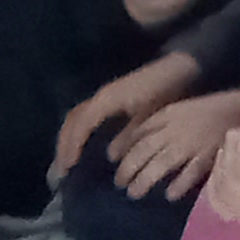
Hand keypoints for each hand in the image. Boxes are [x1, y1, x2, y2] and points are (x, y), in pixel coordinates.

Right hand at [48, 54, 195, 182]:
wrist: (179, 69)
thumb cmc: (165, 93)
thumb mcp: (148, 119)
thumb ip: (128, 137)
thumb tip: (109, 157)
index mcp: (106, 101)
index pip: (80, 125)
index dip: (72, 146)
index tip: (67, 168)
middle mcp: (100, 96)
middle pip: (72, 120)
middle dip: (64, 144)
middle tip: (60, 170)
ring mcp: (104, 95)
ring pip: (76, 116)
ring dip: (68, 137)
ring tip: (66, 160)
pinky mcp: (110, 97)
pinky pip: (85, 114)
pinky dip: (78, 130)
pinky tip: (81, 145)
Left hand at [118, 84, 239, 200]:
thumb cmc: (208, 110)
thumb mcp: (178, 110)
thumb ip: (158, 123)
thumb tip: (134, 142)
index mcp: (167, 115)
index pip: (139, 132)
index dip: (124, 148)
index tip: (112, 161)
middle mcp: (175, 129)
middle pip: (145, 150)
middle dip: (129, 168)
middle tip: (119, 184)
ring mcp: (192, 143)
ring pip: (162, 163)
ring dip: (145, 179)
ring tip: (134, 193)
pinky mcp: (209, 156)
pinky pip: (191, 172)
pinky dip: (179, 184)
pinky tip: (169, 195)